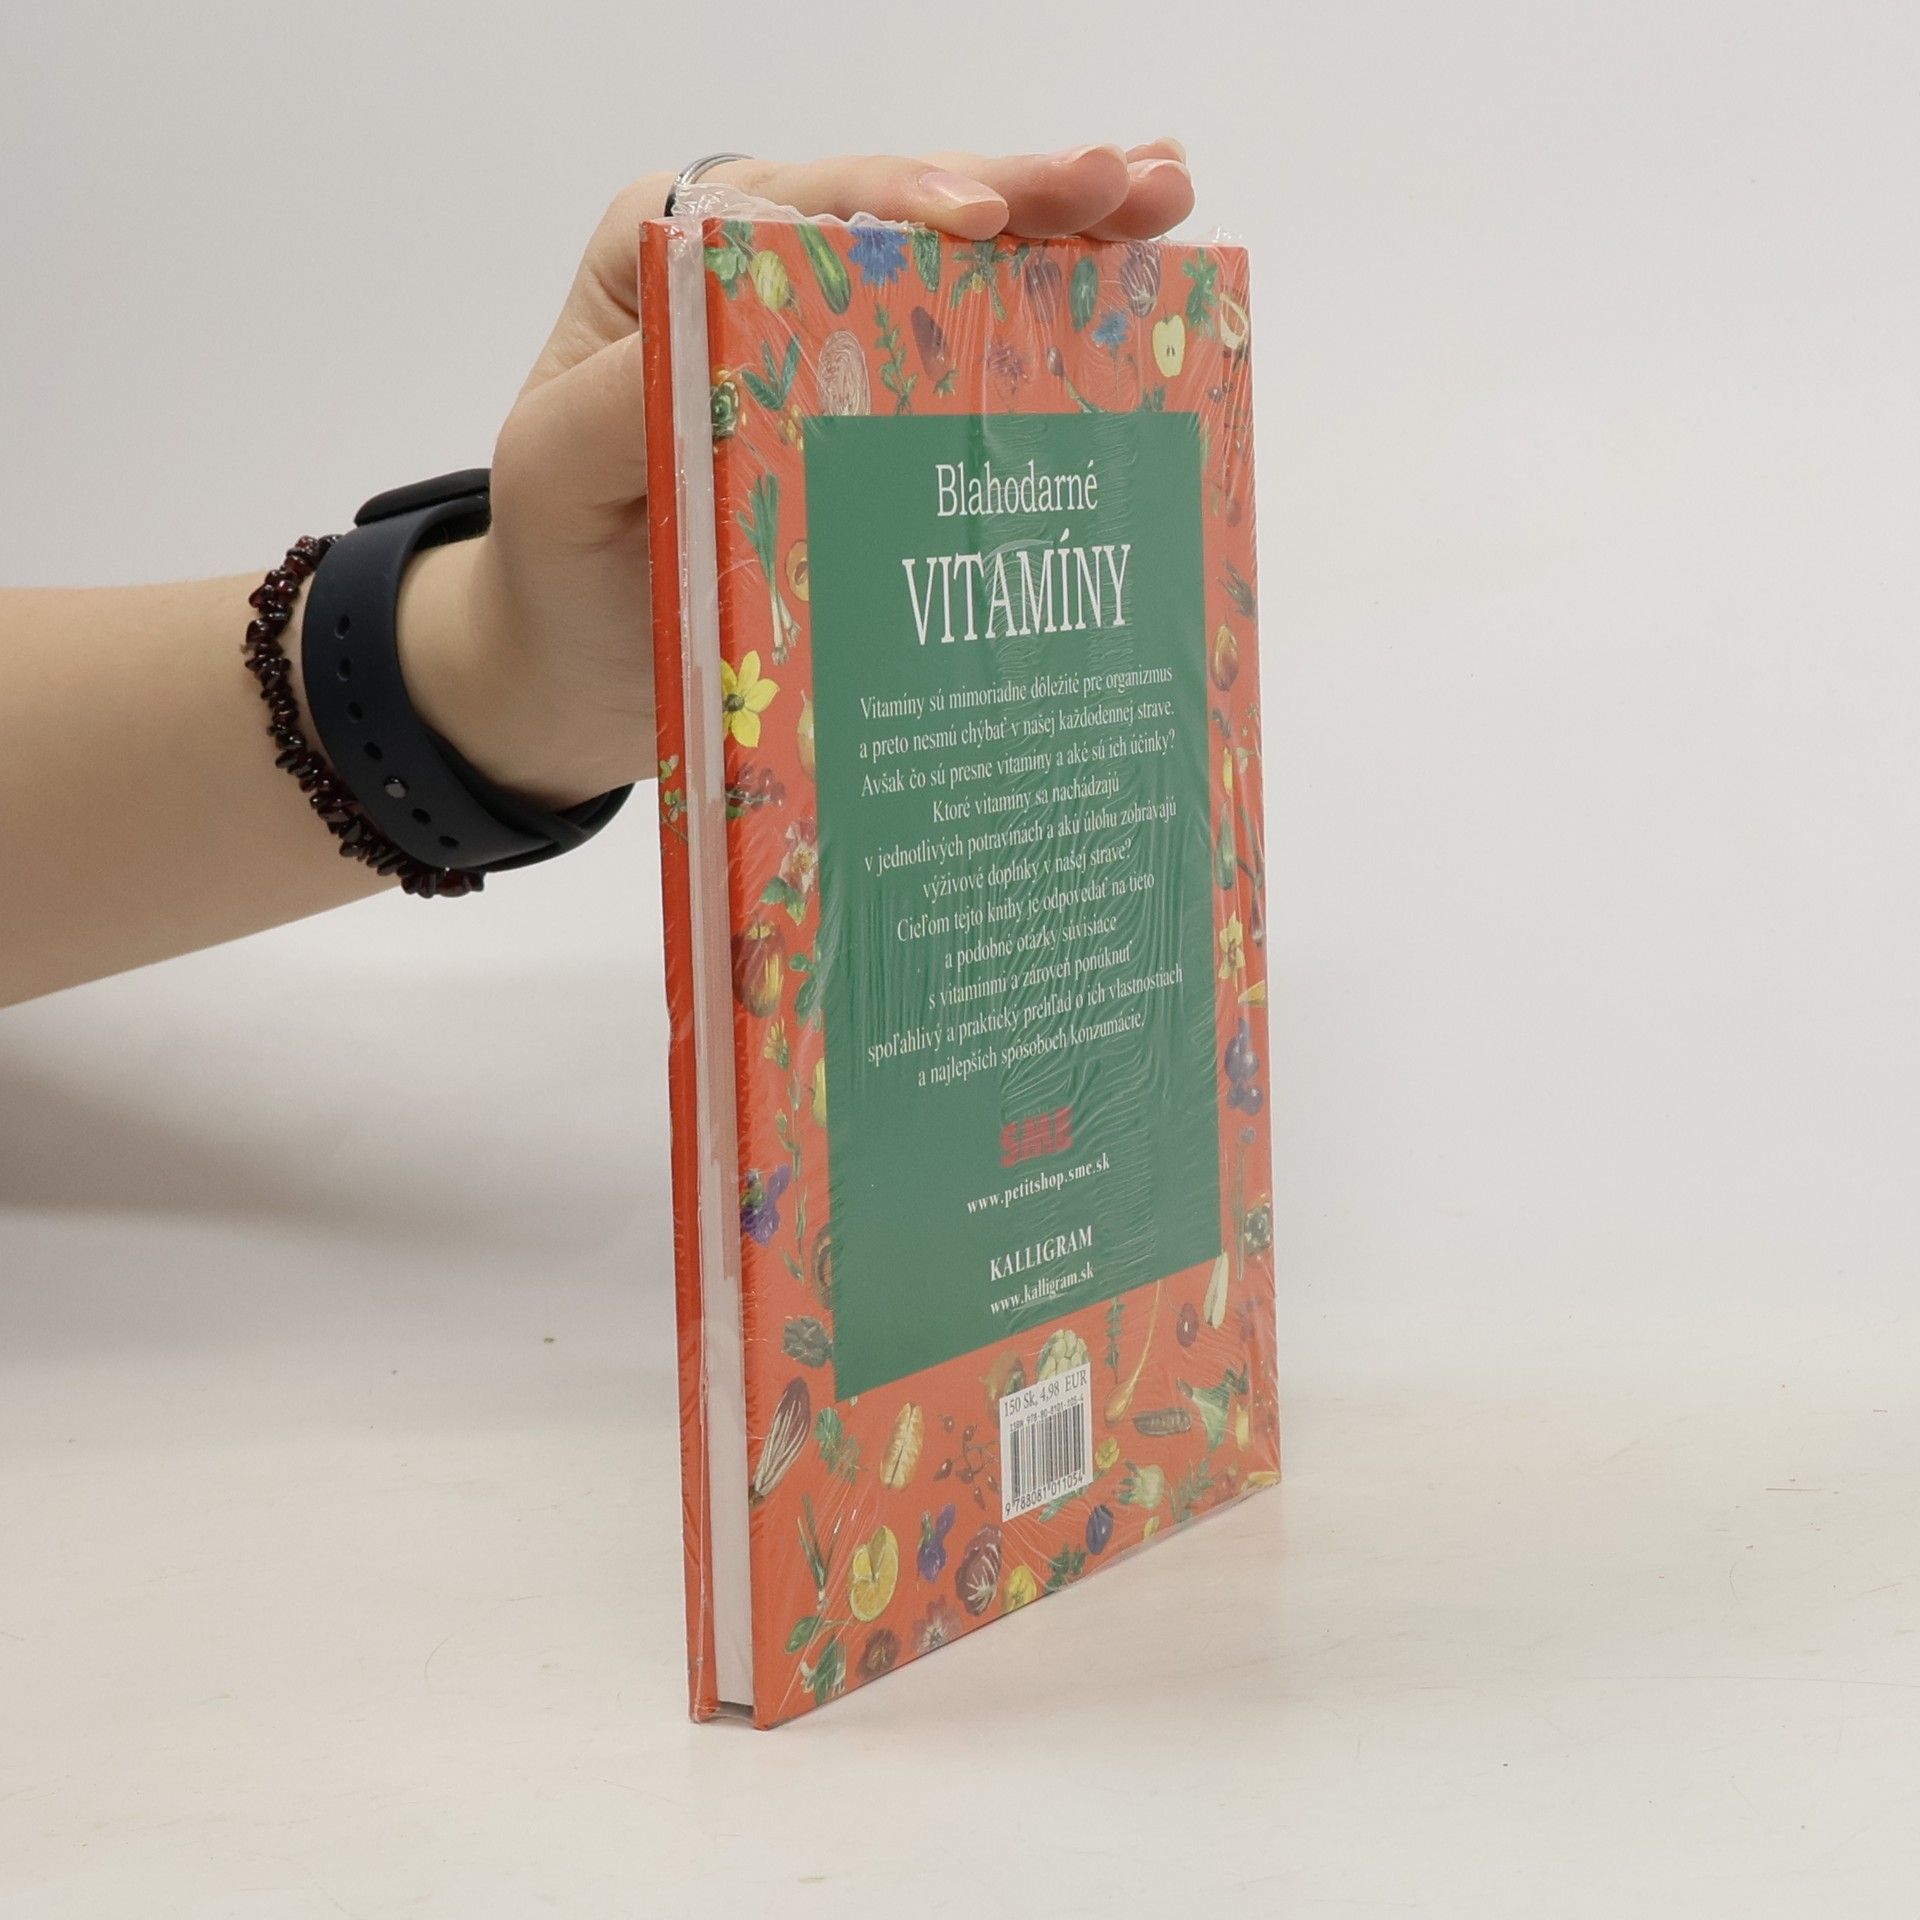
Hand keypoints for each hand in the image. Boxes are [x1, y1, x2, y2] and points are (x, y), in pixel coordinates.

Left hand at [400, 143, 1193, 808]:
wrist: (575, 668)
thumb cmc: (561, 563)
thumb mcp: (562, 475)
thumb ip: (624, 396)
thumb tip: (722, 336)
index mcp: (678, 260)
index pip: (809, 208)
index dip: (908, 199)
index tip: (986, 216)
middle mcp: (764, 278)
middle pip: (907, 220)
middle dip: (1027, 195)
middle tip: (1136, 181)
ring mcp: (832, 347)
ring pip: (958, 276)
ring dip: (1066, 239)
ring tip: (1167, 203)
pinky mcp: (875, 419)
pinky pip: (968, 362)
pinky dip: (1050, 327)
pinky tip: (1130, 291)